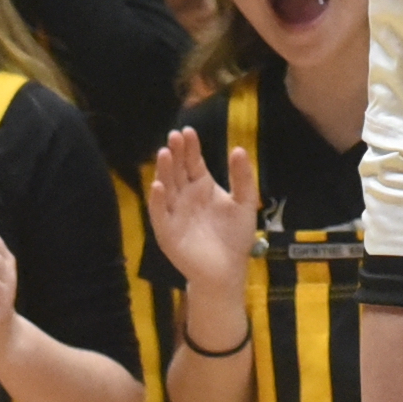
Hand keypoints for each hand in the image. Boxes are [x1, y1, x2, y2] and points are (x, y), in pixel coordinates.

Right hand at [147, 128, 259, 298]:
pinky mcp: (168, 233)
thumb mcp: (245, 202)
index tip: (188, 130)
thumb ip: (243, 177)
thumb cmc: (235, 236)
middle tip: (174, 136)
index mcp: (202, 187)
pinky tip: (157, 186)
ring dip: (164, 171)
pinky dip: (157, 201)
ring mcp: (175, 214)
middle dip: (176, 154)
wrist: (228, 270)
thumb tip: (238, 149)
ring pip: (166, 188)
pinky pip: (160, 215)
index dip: (190, 147)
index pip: (193, 162)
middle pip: (178, 171)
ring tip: (164, 153)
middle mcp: (185, 197)